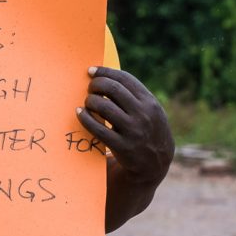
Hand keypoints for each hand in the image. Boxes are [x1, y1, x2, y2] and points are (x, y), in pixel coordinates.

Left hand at [76, 66, 173, 182]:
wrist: (155, 165)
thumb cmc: (147, 131)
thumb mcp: (151, 112)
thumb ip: (135, 96)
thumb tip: (106, 77)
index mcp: (150, 102)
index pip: (124, 79)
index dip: (105, 72)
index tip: (92, 71)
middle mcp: (143, 114)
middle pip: (112, 89)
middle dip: (96, 84)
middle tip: (89, 88)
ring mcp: (133, 130)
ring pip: (103, 106)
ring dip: (90, 100)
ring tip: (88, 102)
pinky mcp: (122, 146)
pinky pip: (97, 128)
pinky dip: (85, 117)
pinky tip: (80, 113)